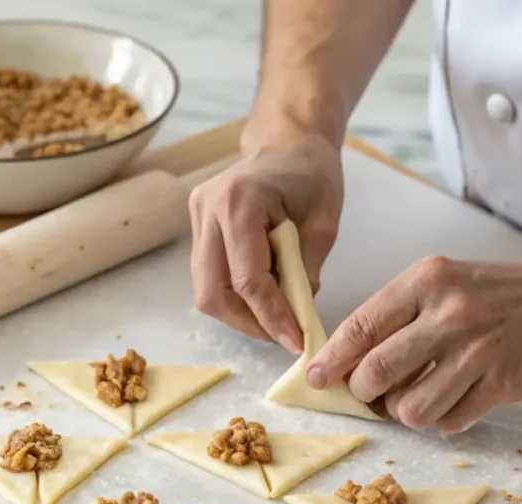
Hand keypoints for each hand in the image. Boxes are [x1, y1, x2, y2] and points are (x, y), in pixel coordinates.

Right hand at [188, 132, 343, 352]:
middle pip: (213, 292)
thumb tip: (295, 317)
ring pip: (205, 291)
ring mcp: (197, 217)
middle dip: (249, 323)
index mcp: (239, 201)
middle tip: (282, 336)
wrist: (289, 144)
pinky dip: (234, 296)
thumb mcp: (324, 223)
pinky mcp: (197, 227)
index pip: (248, 279)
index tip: (296, 341)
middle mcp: (208, 209)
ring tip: (274, 318)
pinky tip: (262, 296)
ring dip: (239, 314)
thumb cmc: (312, 176)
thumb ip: (307, 270)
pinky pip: (209, 276)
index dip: (271, 317)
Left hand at [306, 256, 521, 431]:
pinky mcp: (503, 384)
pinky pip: (449, 422)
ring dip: (403, 412)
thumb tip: (347, 363)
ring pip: (410, 407)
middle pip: (376, 373)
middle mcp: (450, 314)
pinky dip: (442, 420)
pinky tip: (454, 400)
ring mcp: (479, 351)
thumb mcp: (442, 281)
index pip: (361, 327)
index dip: (331, 360)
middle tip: (368, 393)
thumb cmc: (496, 293)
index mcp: (426, 281)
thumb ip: (396, 315)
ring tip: (416, 398)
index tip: (314, 379)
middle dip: (362, 392)